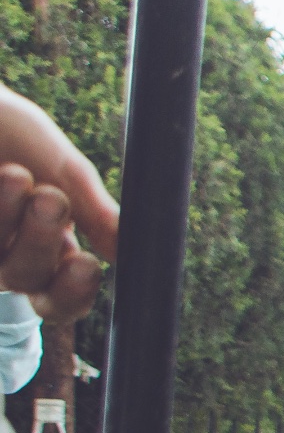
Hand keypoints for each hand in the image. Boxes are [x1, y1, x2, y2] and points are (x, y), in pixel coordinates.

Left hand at [0, 87, 117, 323]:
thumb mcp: (64, 169)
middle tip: (51, 199)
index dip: (74, 293)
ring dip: (9, 218)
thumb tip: (122, 251)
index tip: (87, 264)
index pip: (62, 298)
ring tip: (15, 175)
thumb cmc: (14, 133)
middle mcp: (9, 256)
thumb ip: (94, 211)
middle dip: (40, 241)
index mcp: (50, 249)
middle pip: (29, 280)